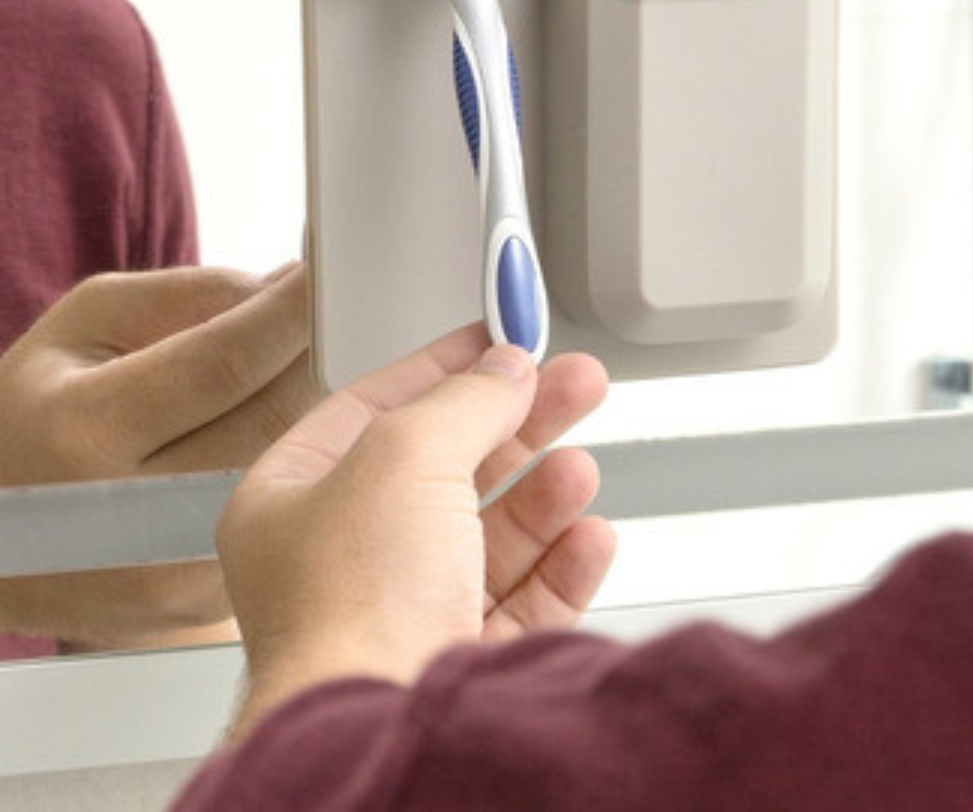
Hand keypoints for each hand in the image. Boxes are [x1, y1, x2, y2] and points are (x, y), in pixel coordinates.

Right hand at [0, 266, 316, 647]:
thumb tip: (290, 287)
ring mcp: (169, 568)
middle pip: (274, 418)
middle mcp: (127, 513)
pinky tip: (308, 437)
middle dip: (322, 358)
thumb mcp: (87, 326)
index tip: (338, 278)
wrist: (8, 538)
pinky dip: (309, 468)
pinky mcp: (203, 600)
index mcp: (85, 430)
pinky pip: (284, 515)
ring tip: (328, 373)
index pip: (225, 361)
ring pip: (292, 470)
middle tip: (348, 320)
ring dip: (328, 413)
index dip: (294, 314)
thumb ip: (189, 297)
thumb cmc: (50, 410)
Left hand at [216, 325, 613, 743]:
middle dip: (520, 424)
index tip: (499, 341)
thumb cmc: (351, 603)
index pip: (373, 411)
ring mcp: (401, 618)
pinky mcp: (454, 664)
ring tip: (579, 469)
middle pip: (448, 469)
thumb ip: (465, 398)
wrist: (379, 723)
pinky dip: (562, 565)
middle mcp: (342, 564)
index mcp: (293, 504)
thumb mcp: (406, 452)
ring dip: (544, 495)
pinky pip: (523, 602)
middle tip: (574, 383)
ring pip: (490, 537)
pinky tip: (588, 537)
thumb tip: (506, 369)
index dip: (442, 369)